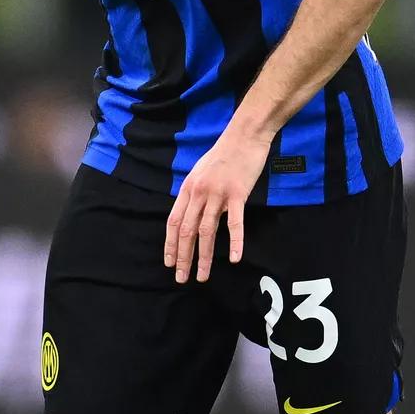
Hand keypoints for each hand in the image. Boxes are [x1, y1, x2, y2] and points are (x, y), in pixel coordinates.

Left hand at [163, 126, 268, 282]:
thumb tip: (188, 212)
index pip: (174, 222)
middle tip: (181, 278)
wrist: (244, 135)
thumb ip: (193, 192)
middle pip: (187, 231)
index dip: (171, 245)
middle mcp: (199, 193)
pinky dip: (235, 242)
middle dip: (183, 258)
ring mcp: (218, 194)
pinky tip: (234, 258)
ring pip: (207, 231)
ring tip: (202, 276)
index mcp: (188, 188)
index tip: (170, 263)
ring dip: (204, 257)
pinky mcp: (238, 194)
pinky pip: (235, 223)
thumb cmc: (224, 153)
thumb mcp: (200, 172)